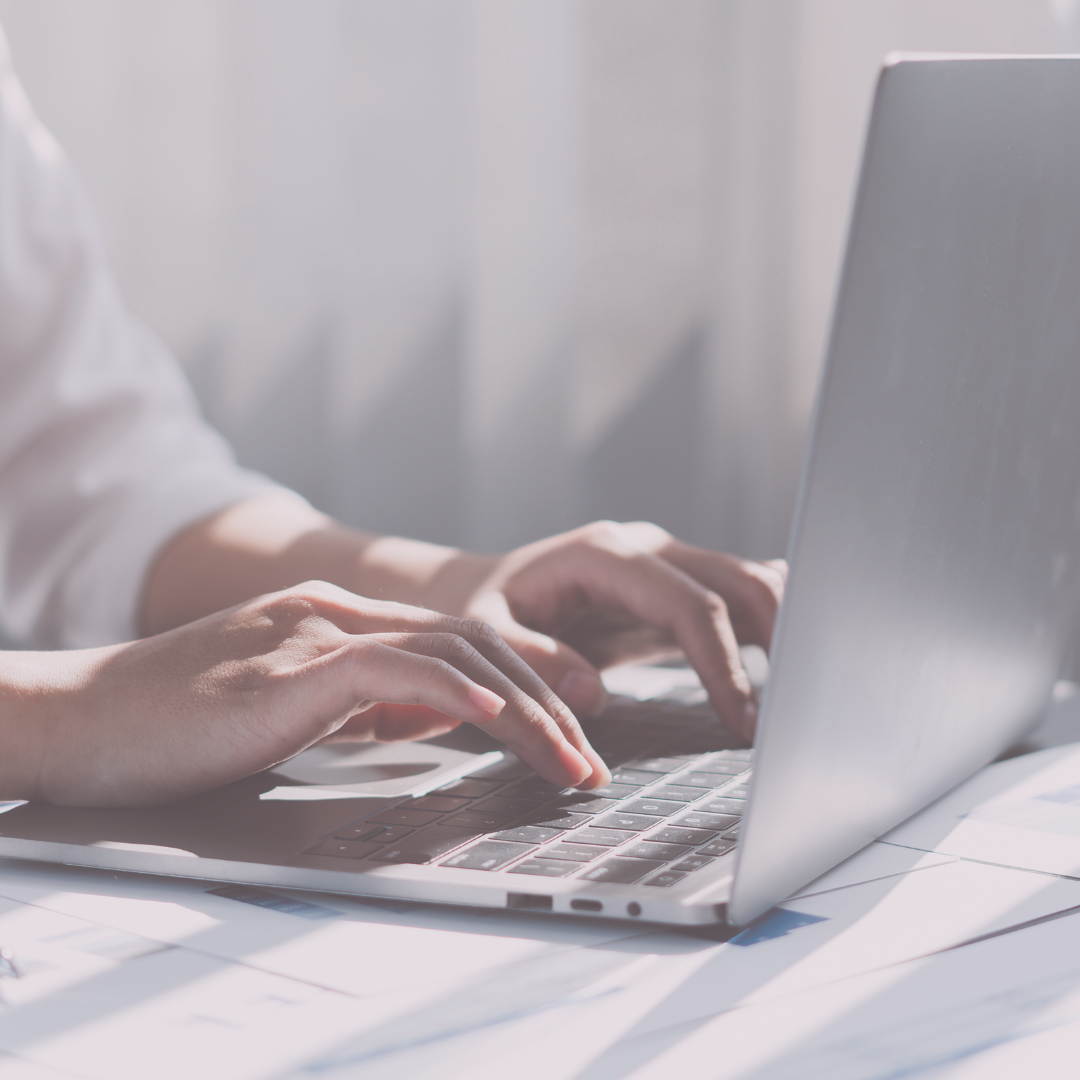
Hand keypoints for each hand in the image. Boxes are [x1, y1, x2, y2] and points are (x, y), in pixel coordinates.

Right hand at [11, 582, 609, 806]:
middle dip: (546, 703)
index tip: (570, 733)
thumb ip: (356, 699)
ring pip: (453, 655)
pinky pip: (397, 667)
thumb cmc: (175, 722)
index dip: (526, 685)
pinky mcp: (292, 663)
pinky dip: (456, 693)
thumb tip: (420, 717)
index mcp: (343, 621)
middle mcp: (340, 612)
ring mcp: (317, 630)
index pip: (459, 644)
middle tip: (589, 759)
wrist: (80, 715)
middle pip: (475, 645)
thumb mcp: (289, 705)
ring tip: (569, 763)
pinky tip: (498, 723)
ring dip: (523, 712)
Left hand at [444, 522, 785, 739]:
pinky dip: (769, 626)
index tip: (742, 720)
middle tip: (796, 711)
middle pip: (737, 580)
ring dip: (784, 630)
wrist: (490, 590)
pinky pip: (738, 596)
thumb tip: (589, 692)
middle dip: (778, 639)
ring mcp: (667, 562)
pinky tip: (790, 663)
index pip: (688, 603)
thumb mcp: (486, 632)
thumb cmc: (487, 610)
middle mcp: (646, 548)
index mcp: (604, 554)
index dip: (721, 662)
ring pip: (751, 582)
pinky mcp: (678, 587)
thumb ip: (533, 658)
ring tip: (801, 695)